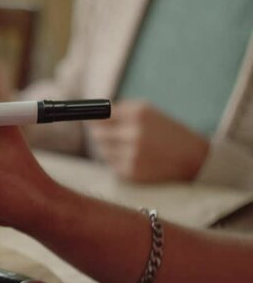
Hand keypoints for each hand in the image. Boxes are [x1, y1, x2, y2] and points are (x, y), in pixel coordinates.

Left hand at [87, 100, 209, 181]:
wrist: (193, 158)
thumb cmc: (166, 131)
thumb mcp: (147, 112)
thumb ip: (119, 110)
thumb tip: (91, 114)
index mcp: (138, 114)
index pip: (100, 116)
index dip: (92, 118)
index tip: (89, 120)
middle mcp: (134, 134)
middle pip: (97, 134)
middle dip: (98, 133)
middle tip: (105, 133)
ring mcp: (132, 155)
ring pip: (102, 150)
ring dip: (108, 148)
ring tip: (126, 146)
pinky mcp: (131, 172)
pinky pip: (111, 164)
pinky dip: (117, 161)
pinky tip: (132, 158)